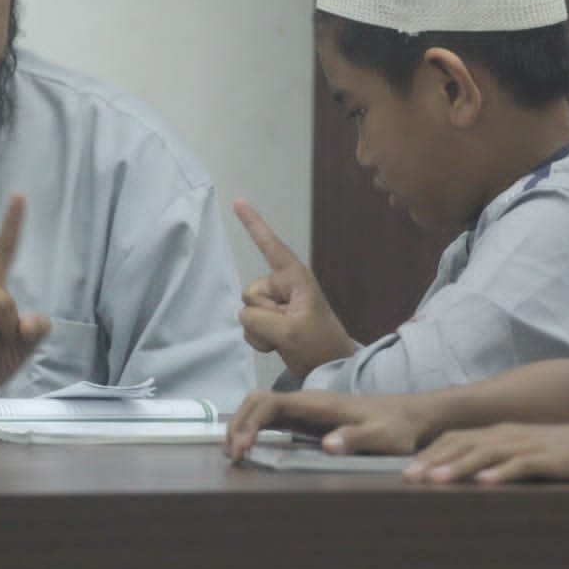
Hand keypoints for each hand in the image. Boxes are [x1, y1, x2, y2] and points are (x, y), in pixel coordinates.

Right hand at [225, 389, 439, 461]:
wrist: (412, 416)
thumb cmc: (398, 427)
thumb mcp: (383, 436)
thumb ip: (356, 438)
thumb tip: (326, 444)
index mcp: (319, 402)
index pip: (272, 403)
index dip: (252, 423)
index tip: (242, 447)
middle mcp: (308, 400)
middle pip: (259, 400)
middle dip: (239, 423)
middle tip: (231, 455)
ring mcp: (307, 408)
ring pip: (263, 407)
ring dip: (243, 425)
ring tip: (235, 454)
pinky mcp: (310, 418)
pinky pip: (274, 417)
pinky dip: (255, 428)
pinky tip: (252, 448)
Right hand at [233, 199, 355, 377]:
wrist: (330, 368)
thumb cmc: (318, 345)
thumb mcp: (289, 332)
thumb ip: (259, 319)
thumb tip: (244, 315)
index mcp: (294, 278)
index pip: (270, 246)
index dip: (253, 224)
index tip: (238, 201)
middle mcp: (283, 285)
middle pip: (251, 293)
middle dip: (262, 314)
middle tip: (288, 329)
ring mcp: (276, 304)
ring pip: (248, 311)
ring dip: (261, 330)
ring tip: (285, 339)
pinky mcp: (271, 321)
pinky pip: (249, 326)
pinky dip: (259, 339)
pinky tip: (277, 345)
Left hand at [403, 417, 568, 484]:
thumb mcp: (530, 451)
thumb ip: (503, 457)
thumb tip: (475, 475)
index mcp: (502, 433)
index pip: (457, 440)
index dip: (430, 455)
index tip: (406, 472)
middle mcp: (510, 435)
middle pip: (463, 445)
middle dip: (433, 462)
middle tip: (407, 479)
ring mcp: (530, 445)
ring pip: (486, 454)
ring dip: (458, 467)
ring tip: (433, 481)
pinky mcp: (551, 458)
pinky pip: (522, 465)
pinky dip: (501, 473)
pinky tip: (484, 483)